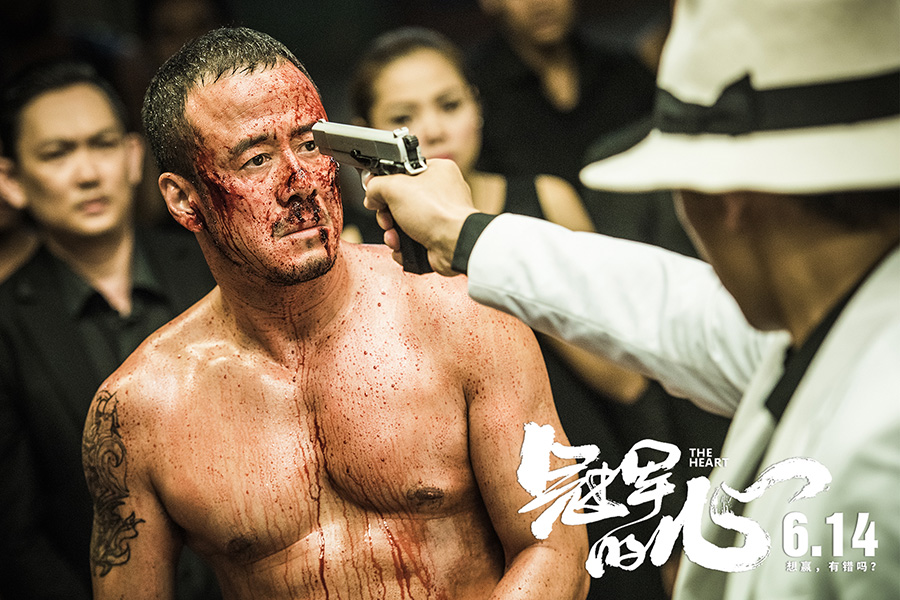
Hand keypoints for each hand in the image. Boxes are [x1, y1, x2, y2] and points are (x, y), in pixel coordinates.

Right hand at [363, 159, 477, 275]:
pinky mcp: (436, 237)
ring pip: (403, 222)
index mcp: (437, 171)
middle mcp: (441, 192)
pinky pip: (411, 240)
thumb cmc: (438, 212)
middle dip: (387, 214)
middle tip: (386, 218)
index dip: (386, 184)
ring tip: (394, 237)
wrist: (453, 245)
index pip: (403, 172)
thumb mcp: (395, 187)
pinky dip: (403, 246)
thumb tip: (372, 194)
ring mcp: (439, 217)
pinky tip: (403, 247)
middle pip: (400, 200)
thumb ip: (376, 185)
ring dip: (392, 232)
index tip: (376, 193)